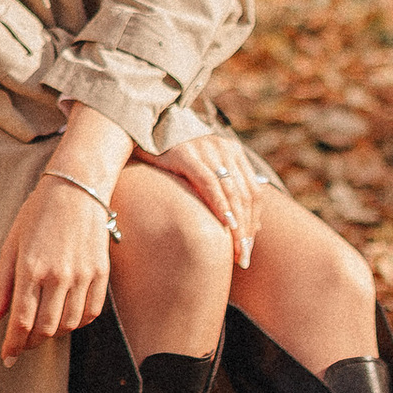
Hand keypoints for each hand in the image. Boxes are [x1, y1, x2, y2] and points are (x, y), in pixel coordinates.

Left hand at [0, 171, 116, 367]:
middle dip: (30, 343)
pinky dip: (77, 323)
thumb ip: (2, 284)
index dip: (13, 345)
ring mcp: (83, 275)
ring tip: (42, 329)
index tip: (7, 357)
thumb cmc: (38, 213)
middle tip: (21, 345)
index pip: (21, 321)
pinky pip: (91, 313)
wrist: (76, 188)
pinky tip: (65, 318)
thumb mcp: (11, 244)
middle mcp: (59, 275)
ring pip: (69, 325)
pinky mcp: (101, 273)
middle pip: (46, 329)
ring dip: (53, 334)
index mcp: (31, 268)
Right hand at [141, 134, 264, 267]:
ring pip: (232, 191)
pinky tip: (225, 224)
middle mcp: (223, 148)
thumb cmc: (171, 161)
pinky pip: (208, 182)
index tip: (248, 248)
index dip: (254, 221)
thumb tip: (253, 226)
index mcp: (232, 152)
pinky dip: (220, 204)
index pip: (253, 192)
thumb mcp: (203, 173)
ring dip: (237, 225)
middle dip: (247, 230)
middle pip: (246, 195)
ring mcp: (206, 149)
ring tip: (237, 251)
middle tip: (244, 258)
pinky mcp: (186, 154)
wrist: (138, 134)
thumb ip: (227, 194)